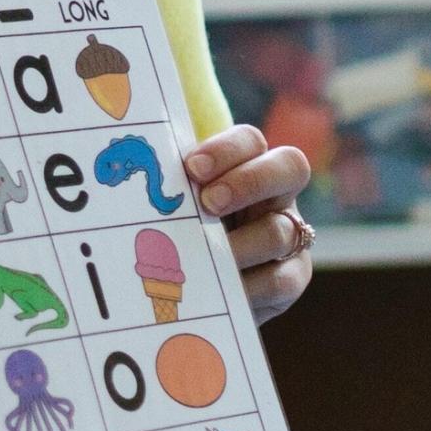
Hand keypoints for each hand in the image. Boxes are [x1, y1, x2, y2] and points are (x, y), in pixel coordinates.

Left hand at [185, 125, 312, 325]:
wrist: (204, 288)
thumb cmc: (185, 234)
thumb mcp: (181, 209)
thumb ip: (172, 192)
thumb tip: (137, 178)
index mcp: (249, 166)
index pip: (251, 142)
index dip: (226, 150)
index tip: (192, 168)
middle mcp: (277, 195)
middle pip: (290, 168)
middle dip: (248, 182)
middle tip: (209, 202)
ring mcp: (292, 235)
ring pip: (280, 230)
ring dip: (240, 244)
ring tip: (207, 256)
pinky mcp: (292, 276)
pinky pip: (279, 279)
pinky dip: (248, 285)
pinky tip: (221, 288)